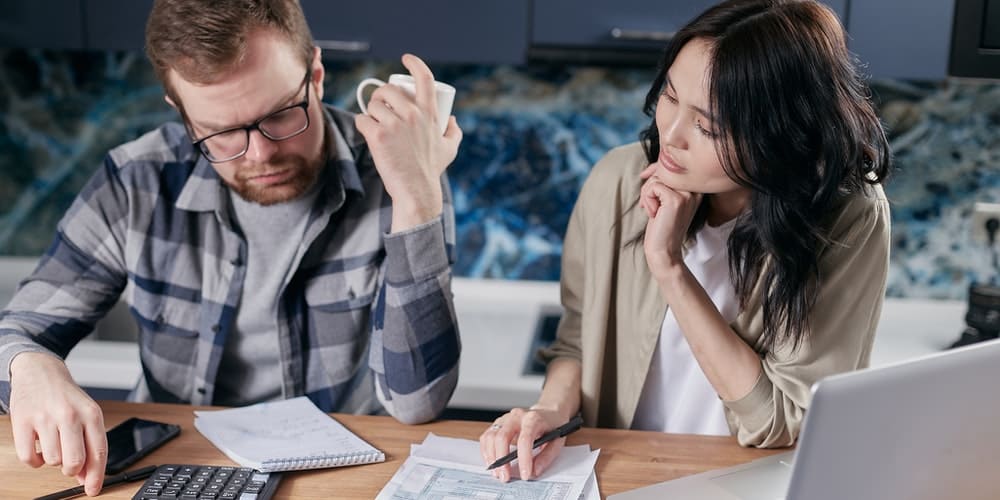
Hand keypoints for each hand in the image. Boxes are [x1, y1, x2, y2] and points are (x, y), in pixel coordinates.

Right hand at [9, 352, 107, 495]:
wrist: (40, 372)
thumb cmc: (66, 398)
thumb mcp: (86, 415)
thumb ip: (90, 444)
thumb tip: (88, 477)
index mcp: (91, 414)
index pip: (98, 452)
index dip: (96, 476)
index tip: (94, 490)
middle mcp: (70, 415)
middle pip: (74, 462)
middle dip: (73, 470)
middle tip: (69, 463)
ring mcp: (45, 418)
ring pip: (52, 461)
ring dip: (53, 460)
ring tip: (54, 444)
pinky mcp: (22, 421)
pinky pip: (28, 458)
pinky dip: (34, 460)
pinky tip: (39, 448)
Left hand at [354, 53, 462, 231]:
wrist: (416, 189)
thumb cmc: (431, 170)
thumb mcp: (450, 148)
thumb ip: (454, 132)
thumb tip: (452, 120)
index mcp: (429, 113)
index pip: (424, 78)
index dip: (415, 63)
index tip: (406, 59)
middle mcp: (412, 114)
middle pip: (388, 90)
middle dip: (380, 95)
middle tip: (380, 107)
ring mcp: (394, 124)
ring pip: (373, 105)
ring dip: (371, 112)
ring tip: (375, 124)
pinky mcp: (377, 135)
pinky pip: (362, 120)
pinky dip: (362, 125)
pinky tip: (368, 133)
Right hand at [479, 407, 566, 481]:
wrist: (548, 412)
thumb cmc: (552, 426)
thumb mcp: (556, 441)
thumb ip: (547, 457)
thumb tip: (534, 471)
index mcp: (533, 419)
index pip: (525, 439)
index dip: (524, 459)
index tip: (525, 475)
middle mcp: (516, 416)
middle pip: (502, 437)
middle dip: (501, 460)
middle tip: (505, 477)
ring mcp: (505, 419)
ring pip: (491, 437)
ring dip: (491, 457)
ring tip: (498, 473)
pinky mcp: (498, 424)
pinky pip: (486, 437)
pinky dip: (486, 452)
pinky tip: (492, 463)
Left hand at [639, 163, 701, 279]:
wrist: (664, 251)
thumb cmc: (661, 226)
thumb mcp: (664, 201)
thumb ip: (664, 183)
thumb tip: (650, 168)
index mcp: (696, 188)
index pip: (675, 165)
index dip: (657, 167)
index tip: (644, 176)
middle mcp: (696, 189)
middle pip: (665, 169)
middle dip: (650, 184)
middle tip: (648, 204)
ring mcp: (688, 194)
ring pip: (658, 177)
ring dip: (647, 193)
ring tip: (651, 210)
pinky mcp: (676, 200)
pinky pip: (653, 186)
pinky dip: (647, 198)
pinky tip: (652, 213)